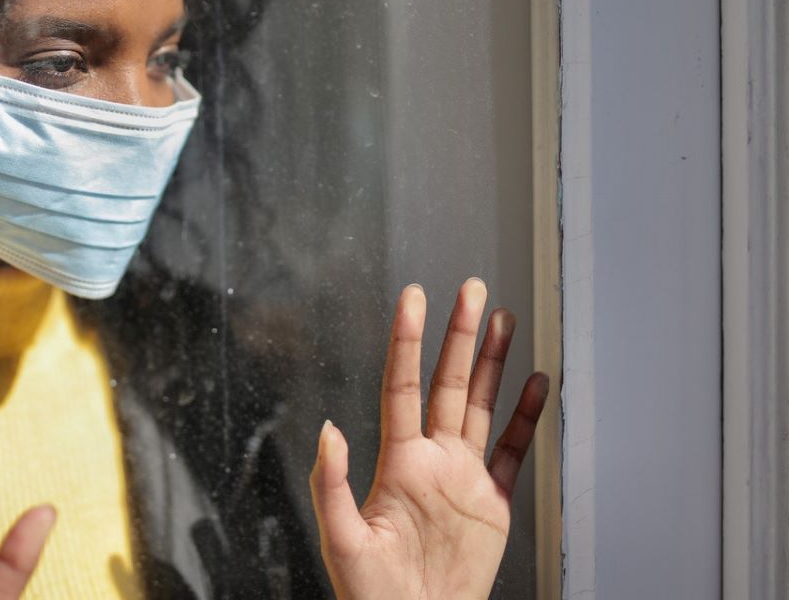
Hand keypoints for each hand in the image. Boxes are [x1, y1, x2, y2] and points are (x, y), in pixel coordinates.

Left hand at [310, 279, 548, 599]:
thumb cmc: (373, 594)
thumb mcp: (343, 541)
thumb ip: (333, 484)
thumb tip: (328, 429)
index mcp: (399, 463)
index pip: (403, 386)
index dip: (409, 342)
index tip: (414, 298)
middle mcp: (433, 460)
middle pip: (448, 383)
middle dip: (460, 336)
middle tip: (472, 290)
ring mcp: (464, 478)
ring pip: (480, 406)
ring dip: (492, 364)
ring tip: (503, 320)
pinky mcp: (492, 503)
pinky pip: (513, 452)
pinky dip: (525, 418)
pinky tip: (533, 385)